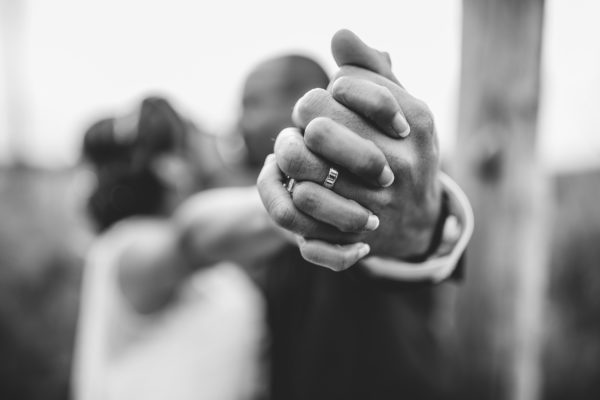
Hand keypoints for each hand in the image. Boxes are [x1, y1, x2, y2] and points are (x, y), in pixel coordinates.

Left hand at [257, 30, 441, 269]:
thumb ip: (372, 70)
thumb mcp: (400, 108)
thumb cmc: (401, 151)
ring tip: (298, 150)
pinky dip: (291, 185)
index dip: (330, 88)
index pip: (343, 81)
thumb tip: (339, 35)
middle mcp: (400, 158)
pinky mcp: (352, 226)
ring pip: (299, 158)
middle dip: (305, 114)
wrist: (417, 220)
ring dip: (290, 150)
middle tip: (311, 125)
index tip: (338, 99)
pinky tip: (301, 180)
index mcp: (415, 118)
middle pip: (315, 114)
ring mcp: (376, 196)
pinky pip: (300, 197)